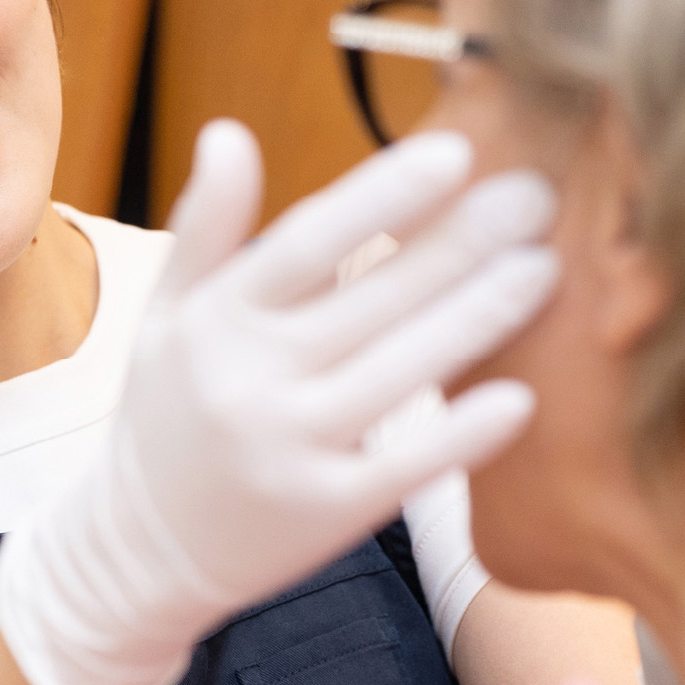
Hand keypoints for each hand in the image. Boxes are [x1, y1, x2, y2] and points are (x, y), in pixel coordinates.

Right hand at [0, 122, 558, 684]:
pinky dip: (462, 432)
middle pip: (372, 300)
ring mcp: (290, 450)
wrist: (140, 553)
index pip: (306, 243)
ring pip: (402, 372)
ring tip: (544, 269)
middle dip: (460, 244)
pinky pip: (407, 466)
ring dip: (480, 317)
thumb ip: (205, 228)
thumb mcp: (167, 319)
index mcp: (215, 322)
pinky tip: (518, 396)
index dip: (381, 197)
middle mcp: (249, 383)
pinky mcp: (326, 514)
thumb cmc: (169, 419)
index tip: (455, 153)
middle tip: (535, 198)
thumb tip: (228, 132)